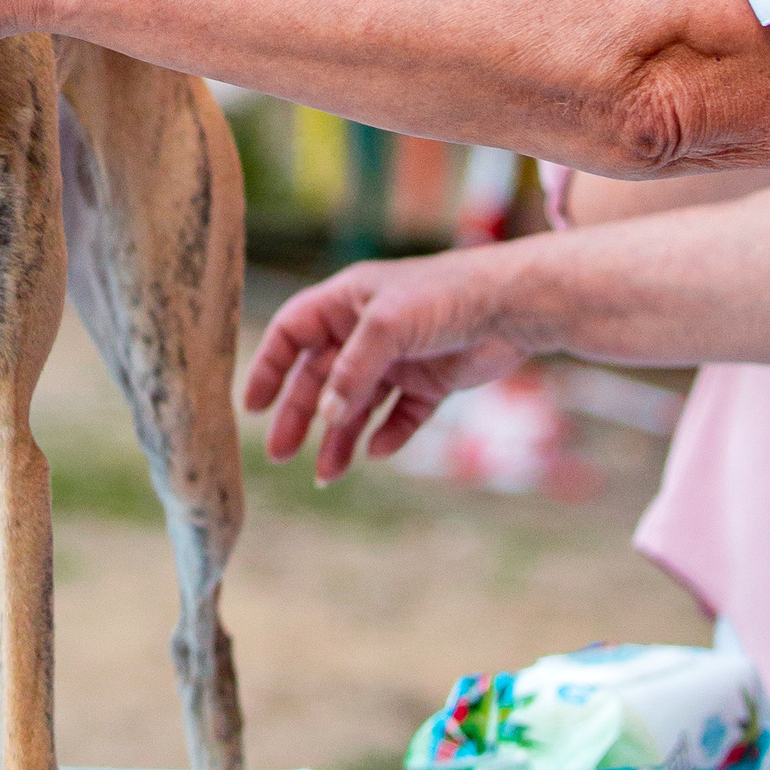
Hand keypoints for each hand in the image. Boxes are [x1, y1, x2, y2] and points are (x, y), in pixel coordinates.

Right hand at [242, 250, 533, 481]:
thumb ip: (352, 371)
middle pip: (320, 377)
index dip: (270, 367)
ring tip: (327, 473)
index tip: (255, 406)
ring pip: (357, 404)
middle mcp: (366, 331)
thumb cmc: (445, 295)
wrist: (514, 306)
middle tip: (281, 454)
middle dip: (300, 416)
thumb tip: (324, 414)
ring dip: (340, 437)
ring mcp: (399, 358)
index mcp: (346, 302)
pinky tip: (376, 452)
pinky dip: (387, 435)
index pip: (292, 333)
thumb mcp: (387, 325)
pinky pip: (400, 415)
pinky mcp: (431, 382)